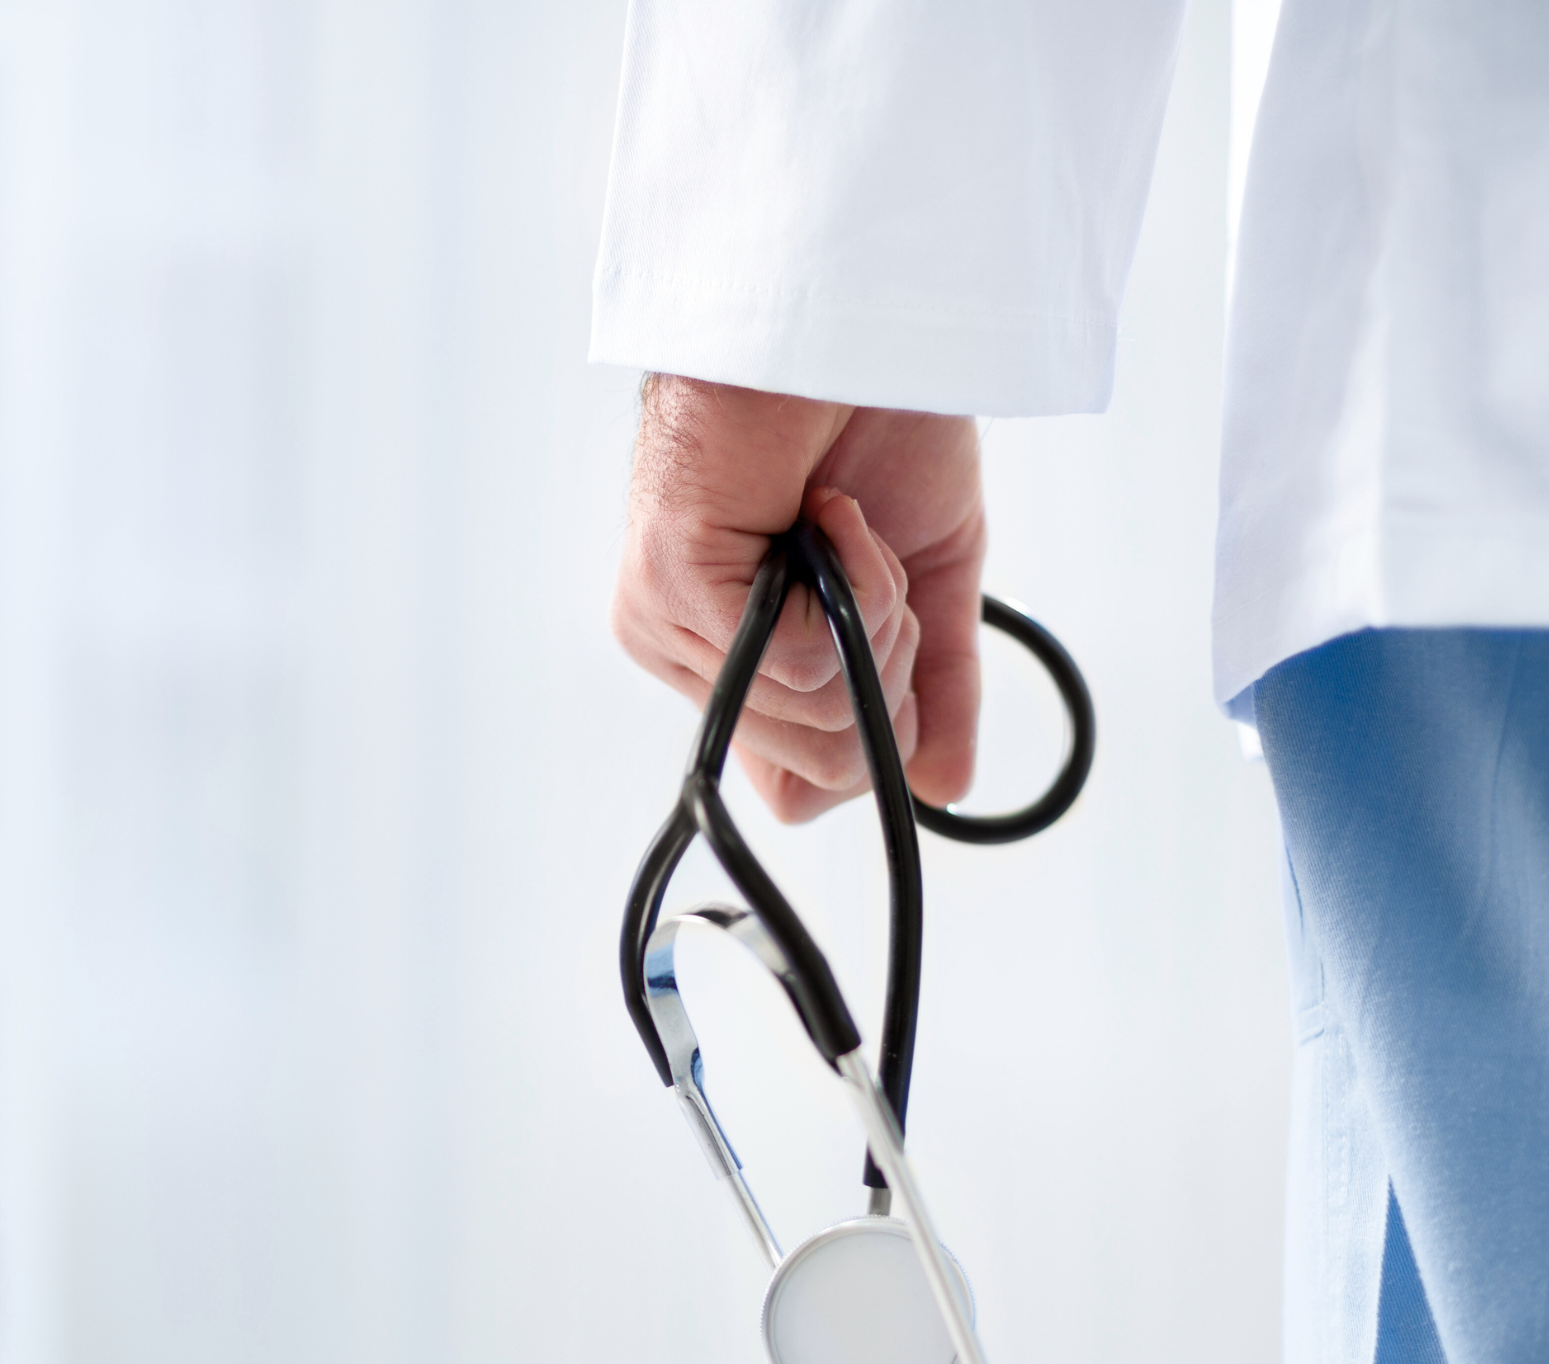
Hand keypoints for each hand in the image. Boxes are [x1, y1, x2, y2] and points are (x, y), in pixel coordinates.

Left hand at [613, 375, 984, 822]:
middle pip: (818, 774)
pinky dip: (852, 584)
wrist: (845, 326)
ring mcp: (668, 626)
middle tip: (875, 567)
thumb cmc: (868, 425)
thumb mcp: (926, 572)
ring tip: (846, 525)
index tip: (895, 629)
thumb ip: (935, 684)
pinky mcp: (675, 586)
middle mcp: (686, 655)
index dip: (874, 738)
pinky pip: (799, 660)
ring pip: (816, 721)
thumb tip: (945, 787)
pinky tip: (829, 511)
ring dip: (876, 618)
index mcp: (731, 659)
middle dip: (890, 675)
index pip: (799, 788)